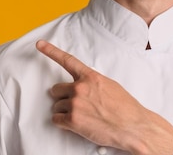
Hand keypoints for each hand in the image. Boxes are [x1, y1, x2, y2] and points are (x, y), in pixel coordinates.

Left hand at [35, 40, 172, 154]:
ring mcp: (75, 103)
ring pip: (56, 106)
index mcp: (90, 77)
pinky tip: (77, 124)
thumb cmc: (125, 108)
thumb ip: (92, 82)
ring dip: (65, 111)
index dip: (51, 51)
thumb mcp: (109, 86)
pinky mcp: (73, 120)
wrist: (133, 127)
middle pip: (56, 89)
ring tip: (83, 116)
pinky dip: (63, 123)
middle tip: (76, 105)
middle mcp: (80, 88)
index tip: (39, 44)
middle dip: (63, 97)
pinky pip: (56, 119)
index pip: (67, 60)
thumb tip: (83, 84)